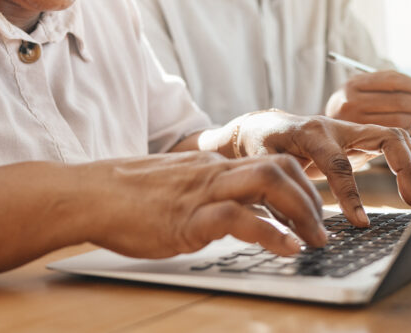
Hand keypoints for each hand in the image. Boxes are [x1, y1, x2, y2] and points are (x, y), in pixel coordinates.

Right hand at [75, 152, 329, 255]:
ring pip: (269, 181)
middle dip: (310, 198)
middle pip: (280, 166)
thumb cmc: (124, 196)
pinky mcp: (190, 216)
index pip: (269, 162)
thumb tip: (224, 212)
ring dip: (300, 211)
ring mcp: (203, 191)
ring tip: (313, 239)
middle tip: (322, 230)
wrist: (89, 194)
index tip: (313, 211)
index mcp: (211, 165)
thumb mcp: (173, 188)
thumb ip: (201, 193)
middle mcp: (213, 171)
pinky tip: (286, 249)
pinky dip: (271, 233)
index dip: (300, 186)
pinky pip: (241, 217)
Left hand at [236, 111, 410, 225]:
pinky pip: (390, 138)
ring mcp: (350, 129)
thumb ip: (279, 191)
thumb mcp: (262, 165)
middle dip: (402, 168)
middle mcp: (336, 127)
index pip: (338, 164)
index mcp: (310, 134)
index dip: (351, 195)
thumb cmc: (260, 147)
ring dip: (410, 164)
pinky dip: (408, 150)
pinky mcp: (357, 136)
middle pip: (383, 137)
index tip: (361, 223)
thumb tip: (297, 228)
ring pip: (392, 135)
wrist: (262, 125)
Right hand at [325, 70, 410, 127]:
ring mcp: (354, 121)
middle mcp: (351, 100)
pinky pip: (392, 133)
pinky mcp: (360, 138)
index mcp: (355, 83)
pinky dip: (406, 129)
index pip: (392, 80)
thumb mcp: (363, 92)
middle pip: (397, 100)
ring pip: (397, 118)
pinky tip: (408, 125)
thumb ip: (390, 89)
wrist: (322, 132)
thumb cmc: (353, 108)